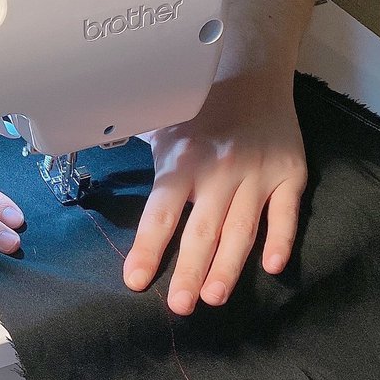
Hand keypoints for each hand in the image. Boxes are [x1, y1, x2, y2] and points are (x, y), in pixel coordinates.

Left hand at [122, 74, 306, 314]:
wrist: (254, 73)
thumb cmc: (200, 106)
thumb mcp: (162, 122)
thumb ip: (138, 149)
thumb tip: (89, 145)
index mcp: (182, 161)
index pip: (161, 213)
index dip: (148, 249)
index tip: (136, 281)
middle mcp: (219, 171)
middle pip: (202, 230)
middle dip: (190, 271)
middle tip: (180, 306)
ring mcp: (257, 174)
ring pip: (242, 229)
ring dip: (229, 267)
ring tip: (214, 297)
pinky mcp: (290, 173)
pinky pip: (286, 213)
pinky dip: (281, 240)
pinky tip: (272, 268)